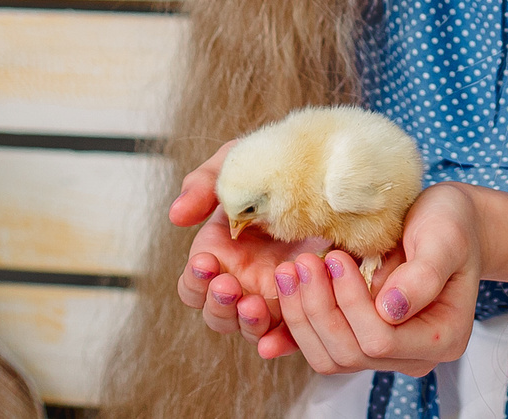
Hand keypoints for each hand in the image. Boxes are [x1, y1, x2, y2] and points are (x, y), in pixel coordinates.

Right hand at [171, 141, 323, 356]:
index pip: (193, 284)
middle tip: (230, 285)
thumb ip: (205, 185)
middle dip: (219, 304)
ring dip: (247, 323)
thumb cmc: (277, 165)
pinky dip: (280, 343)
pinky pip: (290, 334)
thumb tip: (176, 215)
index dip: (194, 279)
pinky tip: (275, 343)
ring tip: (255, 304)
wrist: (331, 167)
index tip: (205, 263)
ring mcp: (274, 295)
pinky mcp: (305, 302)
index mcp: (219, 254)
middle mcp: (243, 281)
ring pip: (250, 328)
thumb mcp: (238, 165)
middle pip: (217, 313)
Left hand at [273, 183, 482, 378]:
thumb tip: (391, 309)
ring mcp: (387, 353)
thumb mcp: (445, 239)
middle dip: (319, 309)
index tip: (336, 258)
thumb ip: (424, 274)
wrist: (448, 223)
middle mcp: (413, 355)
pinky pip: (323, 348)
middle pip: (351, 353)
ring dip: (302, 317)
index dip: (351, 303)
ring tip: (289, 272)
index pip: (382, 340)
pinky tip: (280, 305)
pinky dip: (297, 329)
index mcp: (443, 337)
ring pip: (330, 357)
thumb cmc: (452, 225)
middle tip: (302, 263)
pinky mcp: (362, 339)